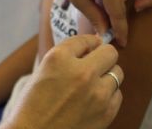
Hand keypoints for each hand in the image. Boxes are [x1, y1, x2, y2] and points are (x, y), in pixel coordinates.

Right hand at [0, 35, 122, 128]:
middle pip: (110, 52)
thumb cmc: (33, 103)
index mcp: (59, 58)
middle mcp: (80, 72)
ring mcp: (96, 93)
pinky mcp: (106, 112)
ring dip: (106, 76)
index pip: (87, 39)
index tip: (87, 50)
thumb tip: (92, 45)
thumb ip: (66, 55)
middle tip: (94, 65)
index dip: (87, 44)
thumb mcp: (43, 69)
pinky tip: (93, 100)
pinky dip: (108, 95)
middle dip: (102, 57)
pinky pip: (118, 94)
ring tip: (91, 85)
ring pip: (117, 73)